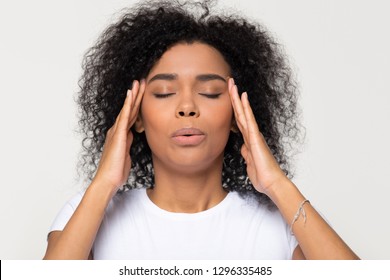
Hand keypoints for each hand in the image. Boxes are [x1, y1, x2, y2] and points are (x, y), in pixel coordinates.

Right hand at [92, 80, 144, 192]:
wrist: (108, 180)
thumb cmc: (116, 170)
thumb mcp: (126, 154)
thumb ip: (128, 144)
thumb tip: (132, 137)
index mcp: (120, 135)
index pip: (131, 116)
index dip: (137, 104)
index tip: (142, 93)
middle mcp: (117, 130)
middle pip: (129, 109)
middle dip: (136, 95)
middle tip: (141, 81)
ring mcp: (117, 131)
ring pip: (127, 109)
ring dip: (133, 96)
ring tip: (138, 83)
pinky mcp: (118, 135)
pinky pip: (124, 117)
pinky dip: (128, 105)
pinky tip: (131, 95)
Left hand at [228, 78, 287, 193]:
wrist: (271, 183)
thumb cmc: (262, 174)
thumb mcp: (249, 162)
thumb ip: (246, 153)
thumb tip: (243, 148)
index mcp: (249, 140)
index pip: (238, 120)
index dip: (233, 108)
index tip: (228, 96)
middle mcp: (251, 134)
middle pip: (240, 113)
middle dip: (234, 98)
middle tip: (229, 82)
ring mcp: (254, 135)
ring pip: (243, 112)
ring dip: (237, 98)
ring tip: (232, 84)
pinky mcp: (256, 138)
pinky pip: (249, 120)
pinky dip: (246, 108)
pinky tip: (243, 97)